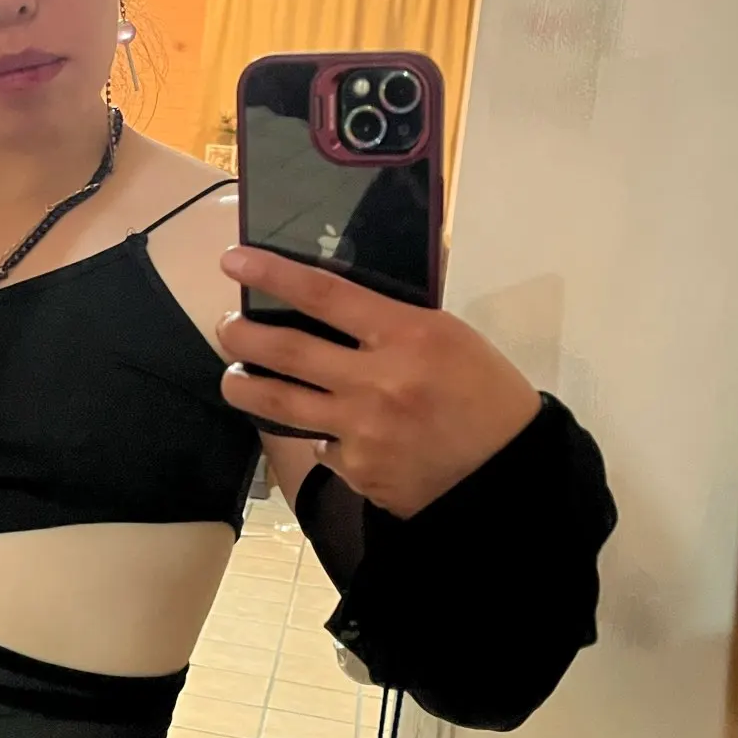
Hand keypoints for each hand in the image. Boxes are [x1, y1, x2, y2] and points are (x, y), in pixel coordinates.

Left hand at [218, 248, 540, 518]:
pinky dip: (313, 433)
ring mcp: (362, 430)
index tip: (234, 261)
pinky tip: (317, 428)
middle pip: (285, 351)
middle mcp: (377, 381)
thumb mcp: (451, 337)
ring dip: (243, 387)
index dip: (271, 274)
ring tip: (234, 378)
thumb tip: (342, 290)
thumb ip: (395, 316)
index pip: (324, 294)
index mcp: (408, 335)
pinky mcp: (357, 470)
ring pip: (278, 404)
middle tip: (227, 327)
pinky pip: (318, 445)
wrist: (510, 476)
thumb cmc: (486, 395)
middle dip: (241, 335)